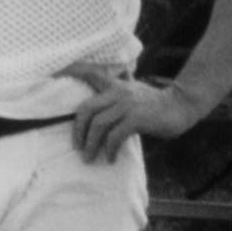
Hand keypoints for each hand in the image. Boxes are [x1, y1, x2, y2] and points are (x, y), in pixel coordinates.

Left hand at [63, 63, 198, 162]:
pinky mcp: (136, 118)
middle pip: (85, 109)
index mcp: (114, 85)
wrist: (182, 106)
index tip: (49, 74)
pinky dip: (109, 149)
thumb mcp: (132, 93)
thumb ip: (115, 95)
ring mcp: (127, 104)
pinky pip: (115, 135)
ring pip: (98, 124)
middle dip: (77, 130)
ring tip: (90, 158)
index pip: (88, 74)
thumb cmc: (154, 104)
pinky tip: (110, 158)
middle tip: (77, 147)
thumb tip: (97, 107)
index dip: (68, 72)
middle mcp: (117, 92)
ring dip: (91, 144)